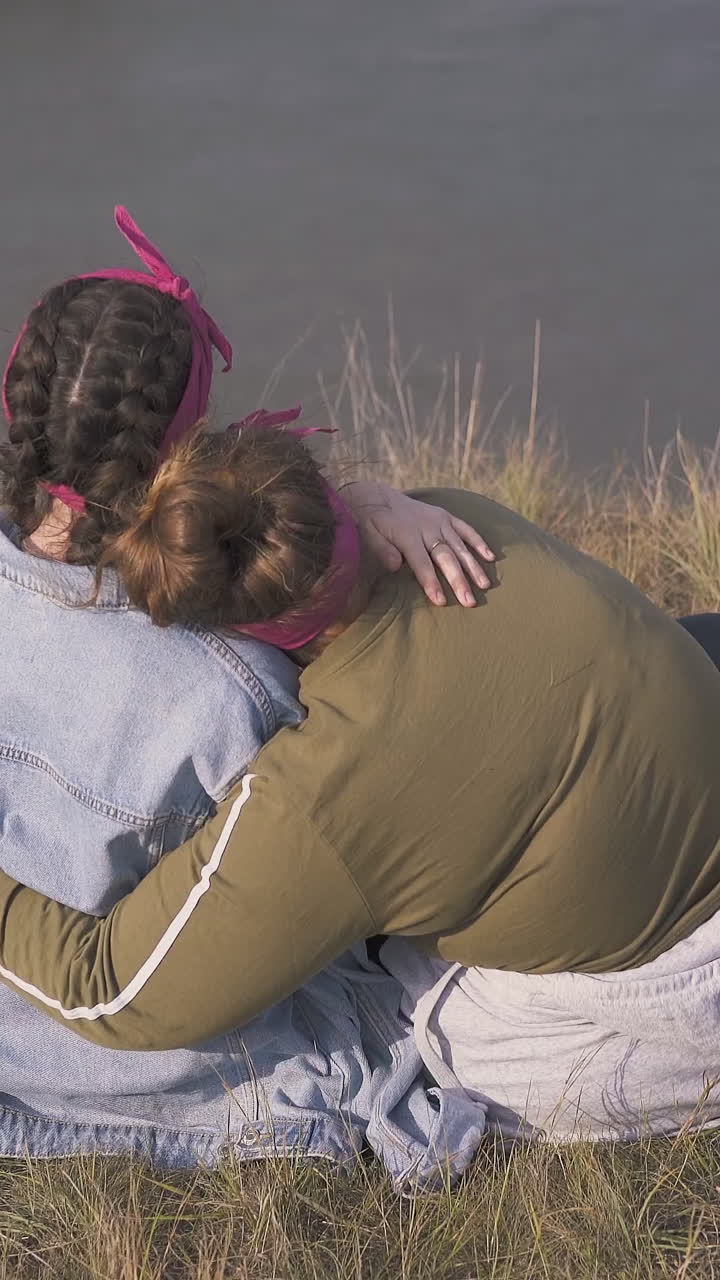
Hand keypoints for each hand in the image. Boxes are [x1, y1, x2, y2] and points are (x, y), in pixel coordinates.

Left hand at [341, 481, 494, 606]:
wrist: (378, 497)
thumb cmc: (373, 522)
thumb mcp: (369, 533)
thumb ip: (382, 549)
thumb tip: (395, 566)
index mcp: (407, 535)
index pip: (421, 562)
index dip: (430, 581)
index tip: (441, 601)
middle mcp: (427, 527)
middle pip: (446, 557)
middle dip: (458, 580)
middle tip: (469, 601)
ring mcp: (439, 521)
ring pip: (460, 546)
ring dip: (473, 566)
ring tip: (485, 585)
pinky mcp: (447, 517)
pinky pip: (466, 529)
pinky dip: (479, 542)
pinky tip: (491, 557)